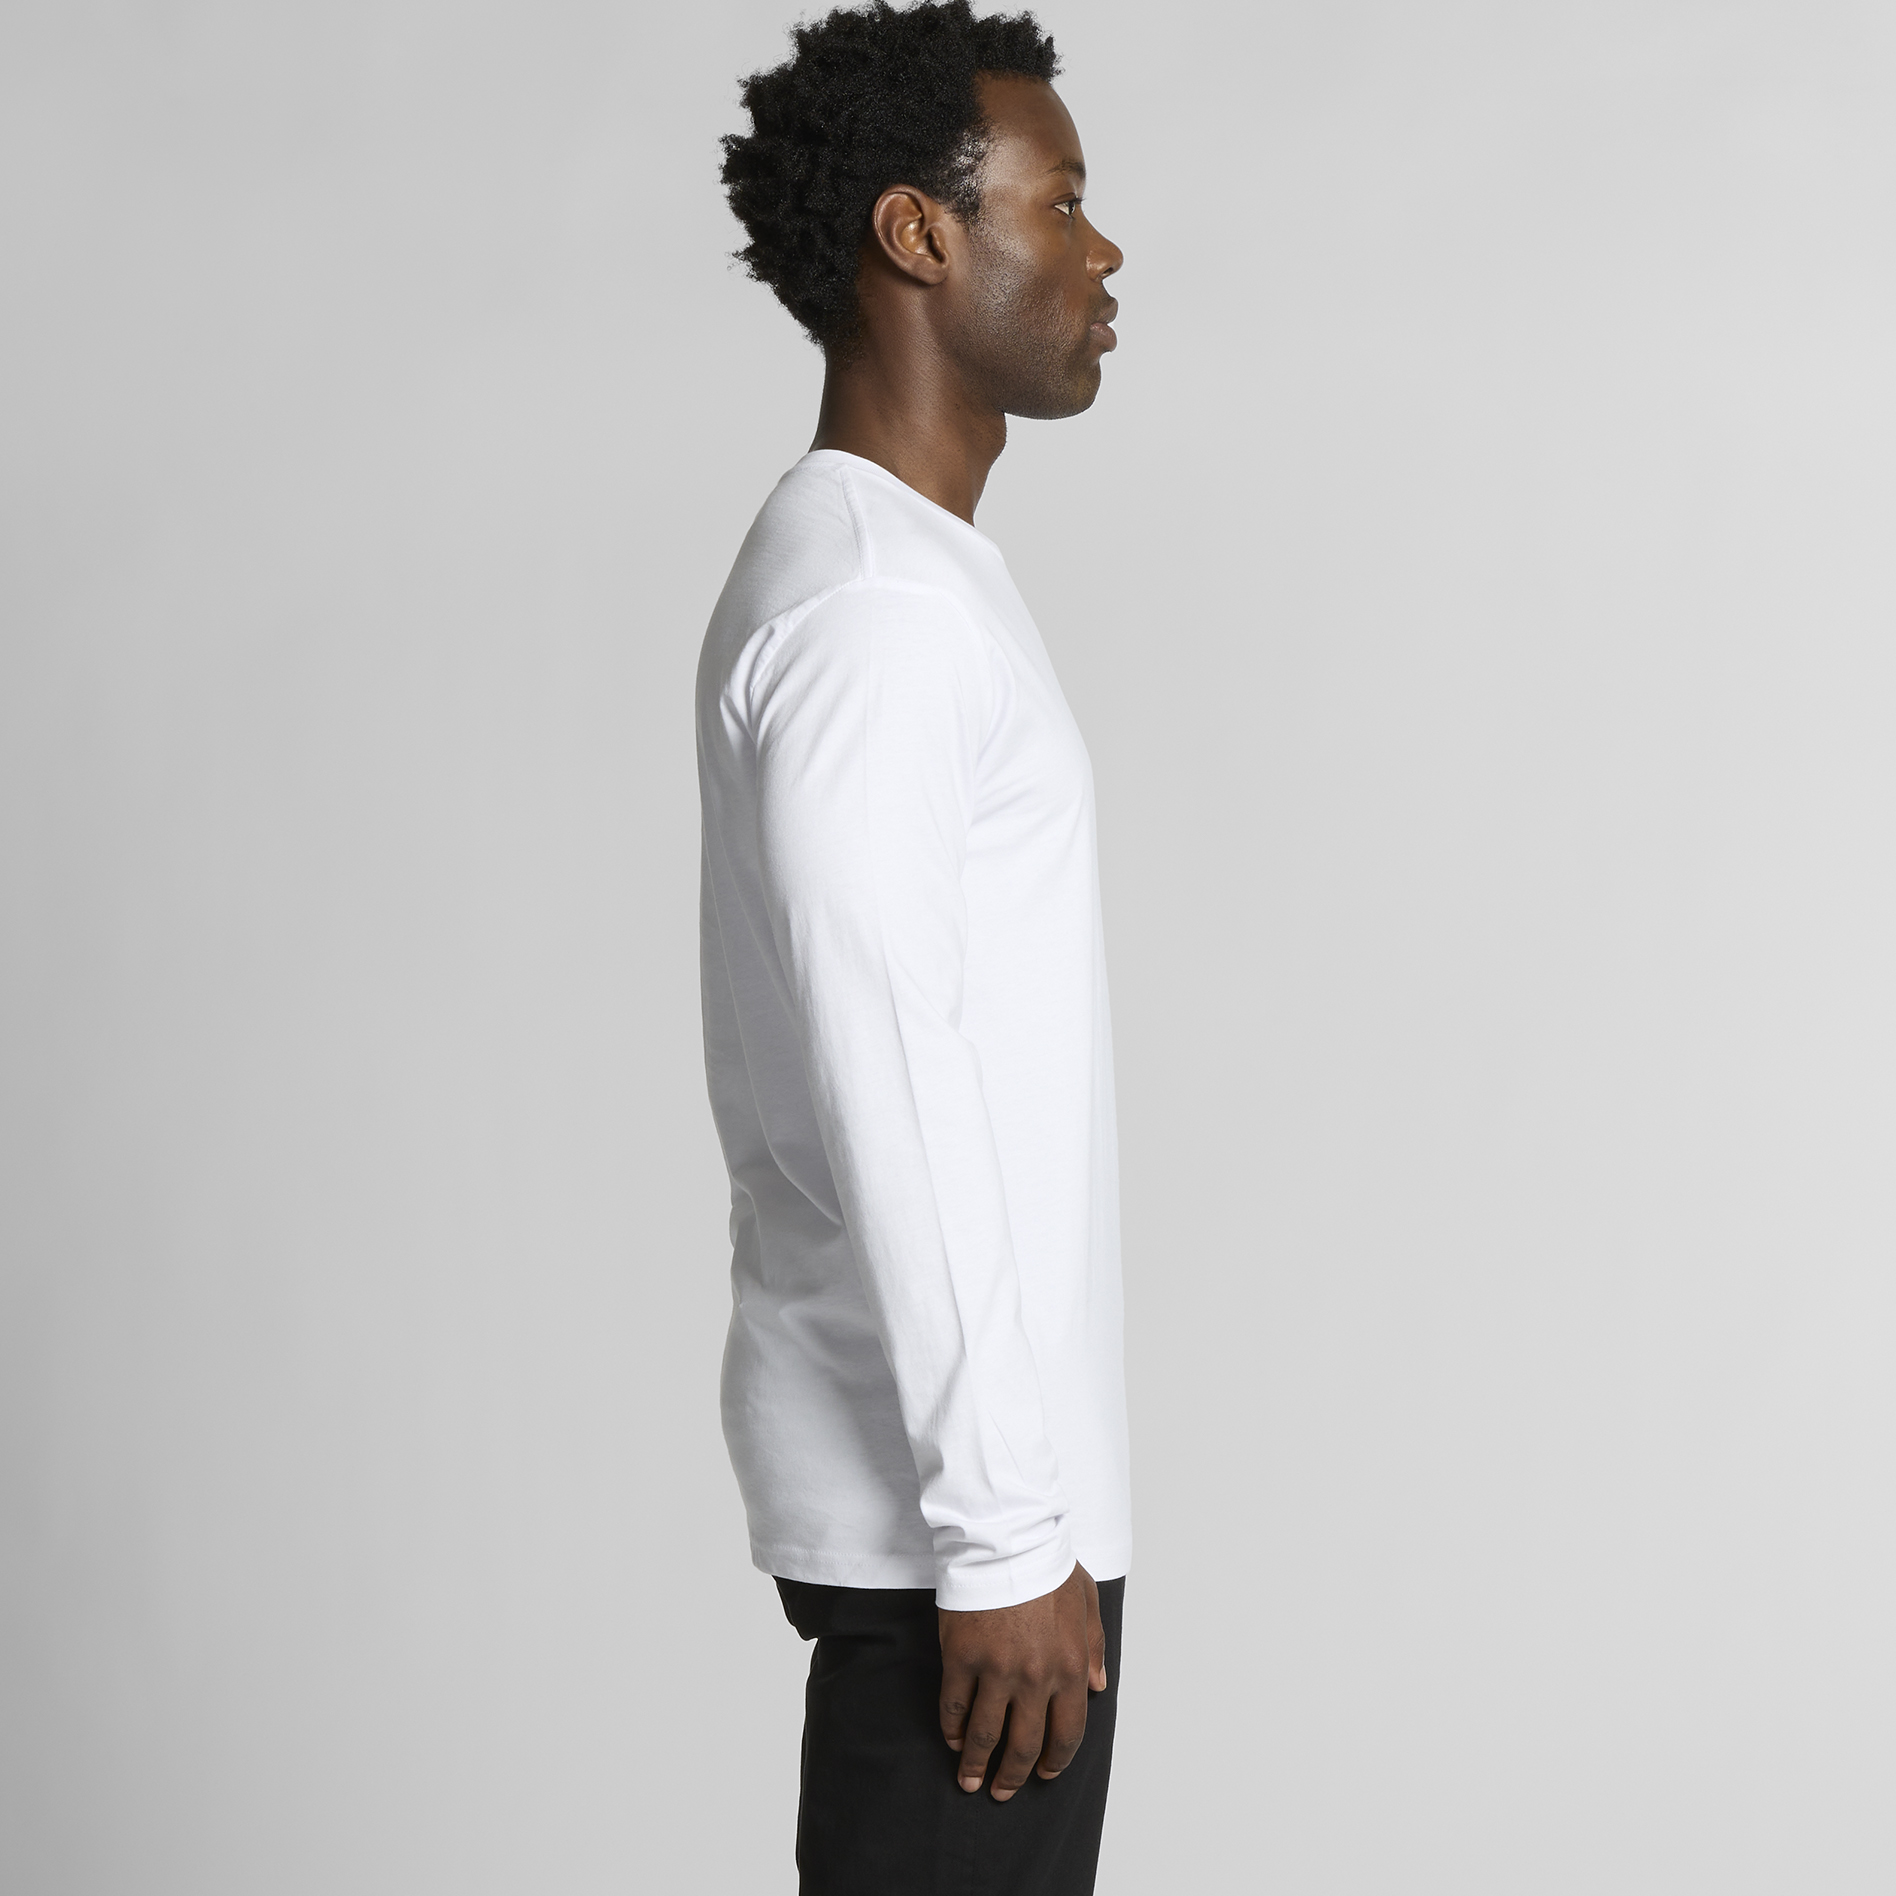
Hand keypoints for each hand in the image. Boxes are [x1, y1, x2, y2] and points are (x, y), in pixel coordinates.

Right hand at [937, 1562, 1107, 1799]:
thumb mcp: (1087, 1601)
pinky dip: (953, 1729)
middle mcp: (1035, 1678)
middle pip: (1024, 1745)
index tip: (1045, 1774)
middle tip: (1003, 1791)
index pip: (1067, 1733)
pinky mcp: (962, 1658)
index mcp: (1070, 1667)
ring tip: (970, 1781)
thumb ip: (1095, 1647)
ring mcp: (996, 1670)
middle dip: (1013, 1775)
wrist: (1006, 1539)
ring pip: (986, 1735)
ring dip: (977, 1764)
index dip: (1055, 1761)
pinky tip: (953, 1739)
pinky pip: (955, 1706)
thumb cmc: (1048, 1564)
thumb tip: (1098, 1686)